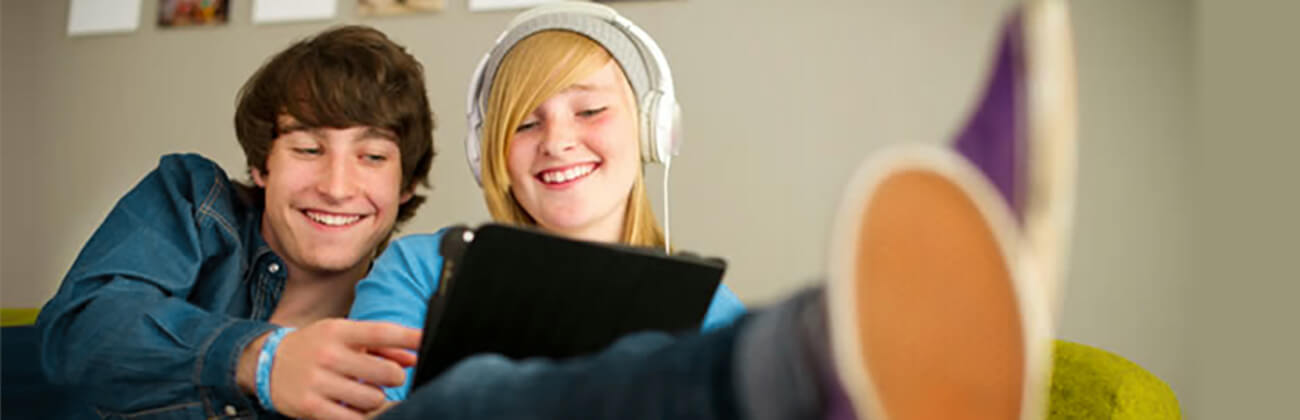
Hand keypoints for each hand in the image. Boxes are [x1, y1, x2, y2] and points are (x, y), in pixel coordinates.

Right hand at [242, 319, 420, 419]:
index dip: (409, 337)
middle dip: (394, 377)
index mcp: (338, 331)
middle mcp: (328, 355)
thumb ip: (380, 345)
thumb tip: (412, 357)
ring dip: (377, 398)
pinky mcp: (311, 406)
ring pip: (374, 399)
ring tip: (365, 392)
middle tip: (388, 377)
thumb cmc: (315, 347)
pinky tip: (355, 407)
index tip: (426, 340)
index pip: (381, 332)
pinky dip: (362, 415)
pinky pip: (353, 418)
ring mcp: (319, 382)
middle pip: (385, 372)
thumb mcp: (343, 336)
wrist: (266, 364)